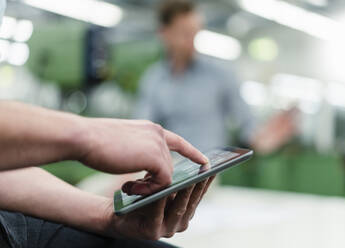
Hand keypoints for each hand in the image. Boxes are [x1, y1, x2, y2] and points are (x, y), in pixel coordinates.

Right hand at [78, 119, 207, 194]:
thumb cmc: (96, 141)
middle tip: (133, 186)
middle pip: (168, 165)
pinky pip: (163, 181)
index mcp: (151, 129)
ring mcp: (158, 144)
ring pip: (166, 175)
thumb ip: (140, 150)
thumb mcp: (124, 143)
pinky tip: (130, 187)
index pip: (178, 141)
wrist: (83, 137)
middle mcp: (158, 133)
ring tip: (129, 187)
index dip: (192, 152)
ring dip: (149, 186)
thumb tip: (150, 164)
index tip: (204, 161)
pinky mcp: (155, 157)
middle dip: (155, 180)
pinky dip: (149, 189)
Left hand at [102, 176, 214, 239]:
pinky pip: (157, 215)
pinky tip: (161, 193)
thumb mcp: (160, 186)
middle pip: (191, 201)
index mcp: (184, 210)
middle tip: (204, 172)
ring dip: (184, 194)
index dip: (206, 182)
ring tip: (188, 181)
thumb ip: (172, 179)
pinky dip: (160, 204)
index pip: (198, 194)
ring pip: (178, 208)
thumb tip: (187, 162)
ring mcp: (167, 229)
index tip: (213, 168)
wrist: (116, 213)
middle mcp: (179, 221)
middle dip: (198, 186)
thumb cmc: (140, 197)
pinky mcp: (152, 232)